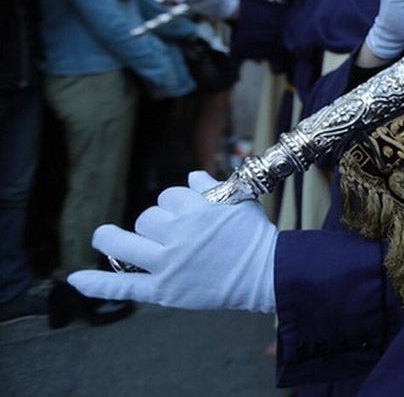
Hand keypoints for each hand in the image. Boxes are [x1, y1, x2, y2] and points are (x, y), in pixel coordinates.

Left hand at [68, 171, 276, 312]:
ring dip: (111, 239)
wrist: (266, 274)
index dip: (174, 202)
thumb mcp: (238, 202)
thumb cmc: (254, 237)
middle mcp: (178, 235)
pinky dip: (97, 284)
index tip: (183, 211)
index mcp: (196, 210)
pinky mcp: (163, 290)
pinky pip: (124, 286)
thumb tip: (191, 176)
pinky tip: (74, 280)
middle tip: (168, 233)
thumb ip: (211, 187)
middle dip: (154, 221)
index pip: (168, 196)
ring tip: (104, 237)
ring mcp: (168, 264)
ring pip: (125, 244)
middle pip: (146, 218)